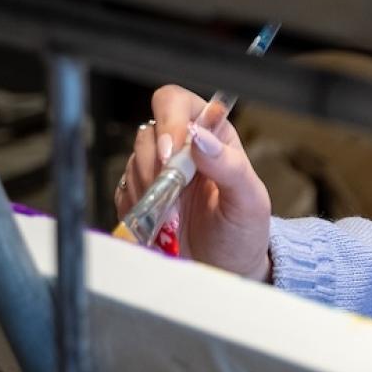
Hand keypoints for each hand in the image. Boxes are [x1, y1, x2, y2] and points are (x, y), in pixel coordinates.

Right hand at [115, 85, 273, 282]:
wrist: (227, 268)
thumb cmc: (244, 232)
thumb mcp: (248, 200)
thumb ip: (229, 166)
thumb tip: (200, 138)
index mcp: (214, 136)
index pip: (178, 103)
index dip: (169, 122)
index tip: (170, 156)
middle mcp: (185, 147)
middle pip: (149, 131)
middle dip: (154, 163)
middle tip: (171, 191)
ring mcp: (160, 170)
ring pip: (133, 160)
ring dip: (147, 187)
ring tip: (172, 211)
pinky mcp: (143, 194)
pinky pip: (122, 188)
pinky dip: (136, 205)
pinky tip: (158, 219)